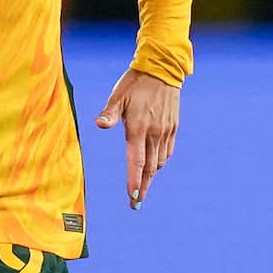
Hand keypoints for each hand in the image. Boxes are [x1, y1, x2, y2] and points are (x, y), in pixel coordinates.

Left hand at [95, 69, 178, 209]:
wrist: (163, 69)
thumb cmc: (135, 82)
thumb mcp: (118, 96)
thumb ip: (109, 113)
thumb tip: (99, 124)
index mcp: (139, 128)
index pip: (136, 161)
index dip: (134, 182)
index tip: (133, 198)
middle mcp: (154, 133)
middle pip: (150, 168)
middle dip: (142, 187)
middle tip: (136, 203)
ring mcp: (166, 130)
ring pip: (160, 161)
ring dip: (151, 176)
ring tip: (143, 187)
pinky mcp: (173, 127)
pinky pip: (167, 151)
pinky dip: (160, 162)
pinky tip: (155, 165)